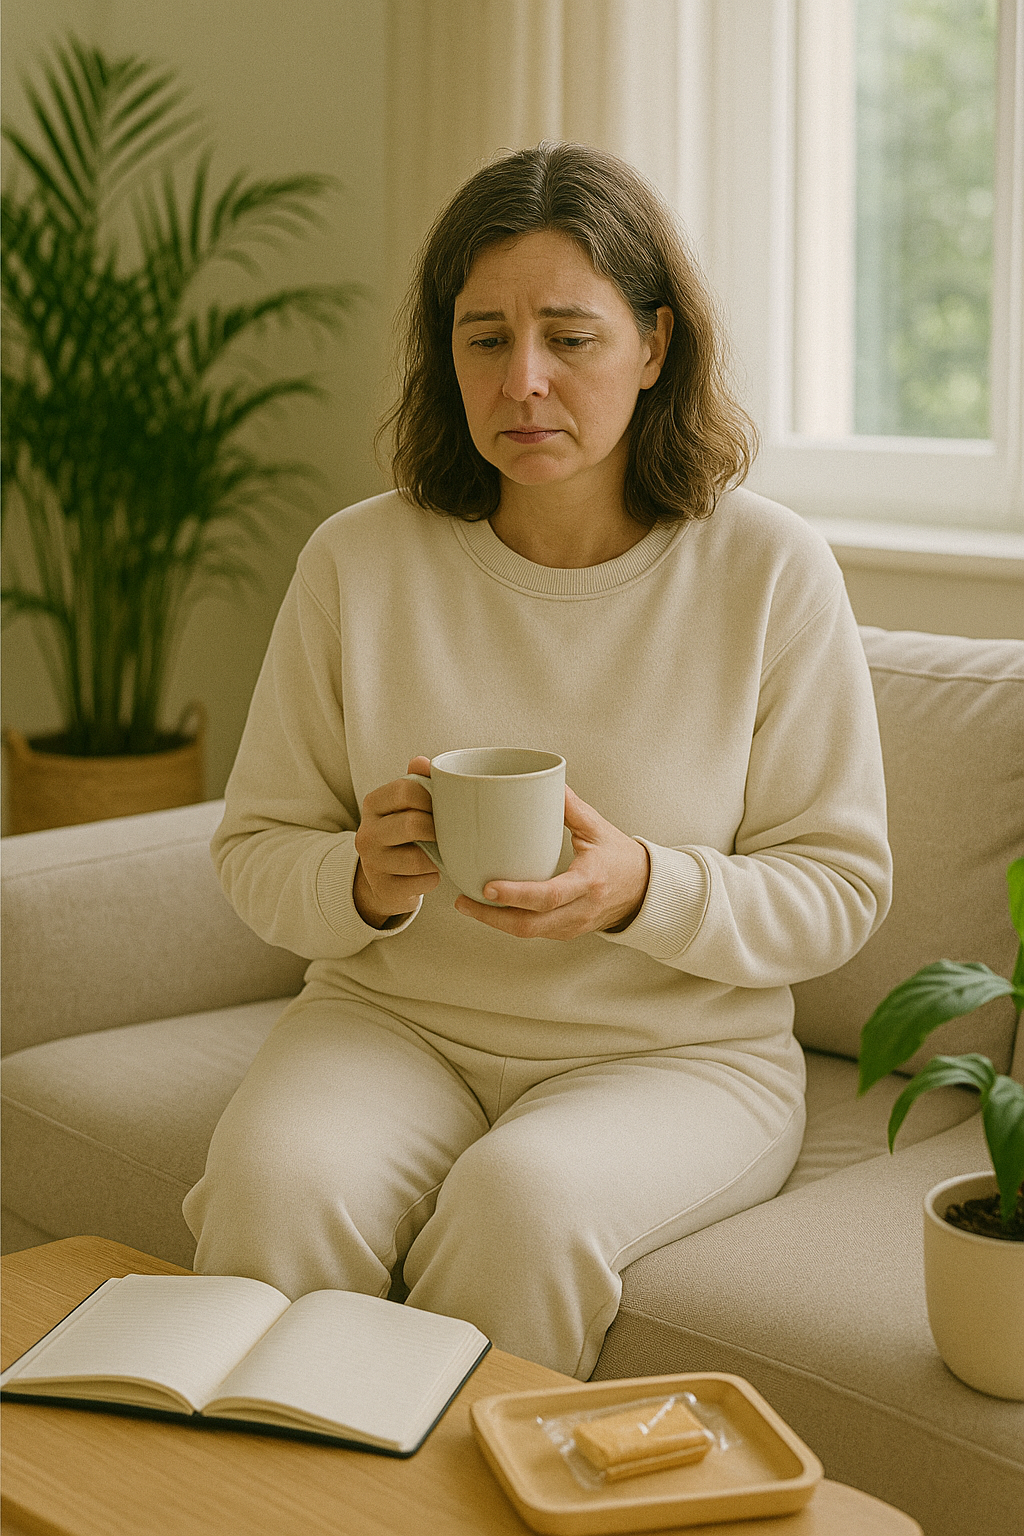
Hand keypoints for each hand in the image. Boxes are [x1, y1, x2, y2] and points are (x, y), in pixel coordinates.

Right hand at [353, 756, 439, 926]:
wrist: (384, 877)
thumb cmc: (405, 832)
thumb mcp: (406, 805)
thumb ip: (416, 781)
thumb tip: (421, 761)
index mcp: (373, 804)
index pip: (406, 790)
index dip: (433, 798)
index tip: (443, 806)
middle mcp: (366, 833)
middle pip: (412, 824)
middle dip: (437, 829)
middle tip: (447, 832)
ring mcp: (372, 864)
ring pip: (419, 859)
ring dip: (438, 857)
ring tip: (440, 853)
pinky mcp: (384, 889)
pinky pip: (422, 882)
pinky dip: (434, 878)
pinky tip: (430, 873)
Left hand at [453, 786, 649, 939]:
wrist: (645, 891)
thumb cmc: (621, 858)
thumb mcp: (598, 828)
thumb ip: (570, 807)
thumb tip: (544, 780)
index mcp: (588, 882)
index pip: (548, 896)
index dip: (516, 895)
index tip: (487, 887)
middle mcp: (581, 910)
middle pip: (530, 926)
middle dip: (491, 917)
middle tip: (463, 901)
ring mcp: (573, 926)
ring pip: (529, 934)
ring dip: (496, 922)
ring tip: (468, 904)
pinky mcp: (567, 933)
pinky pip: (534, 933)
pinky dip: (510, 923)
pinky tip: (491, 909)